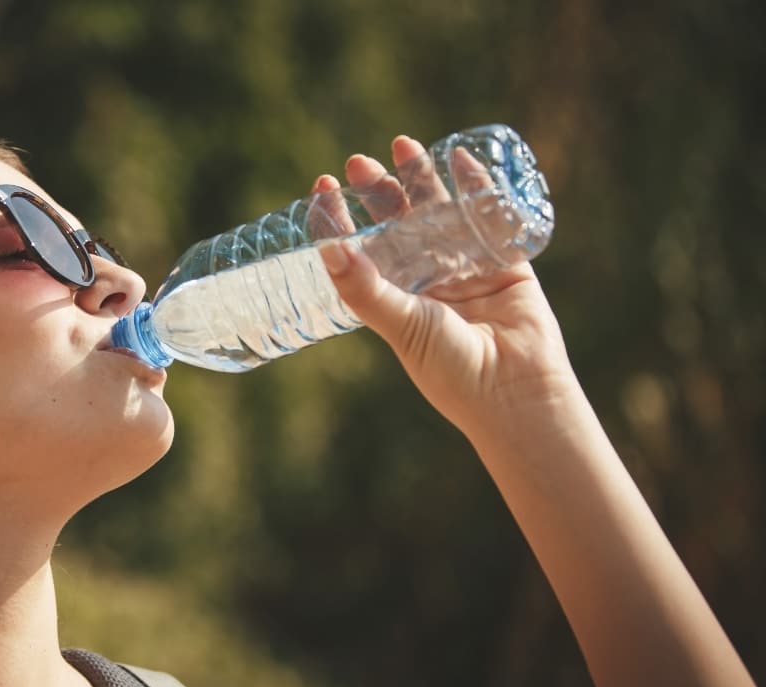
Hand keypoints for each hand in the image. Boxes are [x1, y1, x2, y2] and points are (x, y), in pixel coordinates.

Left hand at [315, 136, 578, 439]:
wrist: (514, 390)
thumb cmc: (450, 368)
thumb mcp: (401, 324)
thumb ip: (365, 289)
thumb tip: (326, 249)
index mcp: (393, 296)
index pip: (359, 248)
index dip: (340, 218)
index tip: (324, 186)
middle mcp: (425, 279)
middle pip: (397, 222)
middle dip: (378, 191)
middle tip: (358, 162)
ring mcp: (464, 267)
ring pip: (439, 212)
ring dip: (421, 179)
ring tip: (402, 145)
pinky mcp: (504, 261)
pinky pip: (489, 216)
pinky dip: (477, 186)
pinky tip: (461, 158)